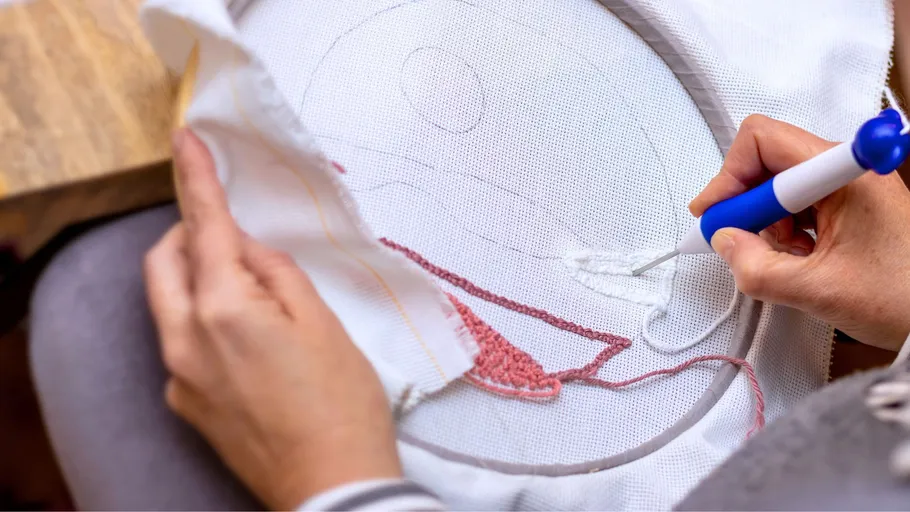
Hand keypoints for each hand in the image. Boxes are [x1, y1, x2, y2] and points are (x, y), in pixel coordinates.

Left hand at [144, 129, 401, 508]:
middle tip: (234, 235)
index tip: (185, 141)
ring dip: (194, 278)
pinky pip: (179, 343)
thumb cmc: (341, 404)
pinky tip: (249, 343)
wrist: (332, 485)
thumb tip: (251, 252)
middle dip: (188, 234)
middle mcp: (186, 340)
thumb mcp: (324, 324)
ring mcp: (180, 376)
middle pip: (164, 262)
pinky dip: (203, 322)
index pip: (204, 226)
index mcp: (226, 310)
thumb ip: (279, 275)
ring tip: (252, 293)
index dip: (195, 178)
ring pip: (167, 303)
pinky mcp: (185, 403)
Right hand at [690, 115, 909, 350]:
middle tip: (736, 241)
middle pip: (766, 161)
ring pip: (780, 186)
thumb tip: (724, 244)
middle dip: (745, 203)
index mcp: (843, 174)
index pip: (761, 141)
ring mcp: (848, 187)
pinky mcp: (850, 205)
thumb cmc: (906, 297)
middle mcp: (845, 170)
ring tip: (780, 258)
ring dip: (766, 222)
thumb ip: (757, 268)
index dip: (729, 176)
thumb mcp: (818, 290)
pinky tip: (797, 259)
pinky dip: (785, 231)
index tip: (715, 214)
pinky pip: (799, 205)